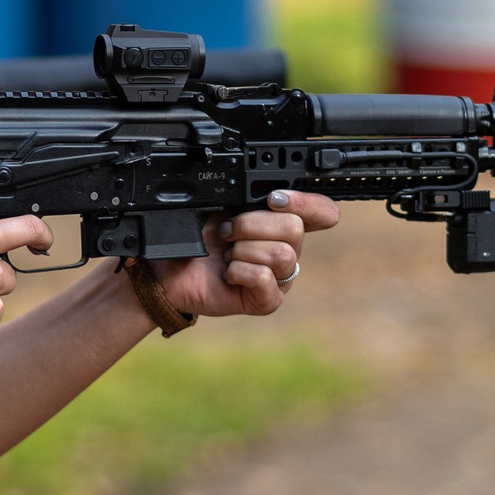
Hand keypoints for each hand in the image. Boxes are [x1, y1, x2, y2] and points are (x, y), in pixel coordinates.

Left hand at [156, 190, 338, 317]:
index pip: (323, 212)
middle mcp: (288, 248)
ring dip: (243, 249)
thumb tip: (275, 193)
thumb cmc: (198, 236)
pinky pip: (264, 279)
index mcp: (284, 222)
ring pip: (281, 254)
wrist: (171, 267)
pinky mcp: (266, 301)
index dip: (306, 203)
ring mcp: (280, 277)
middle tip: (228, 232)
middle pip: (295, 228)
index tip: (273, 199)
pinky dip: (239, 271)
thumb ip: (253, 195)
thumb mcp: (224, 205)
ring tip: (227, 254)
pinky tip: (227, 274)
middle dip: (252, 224)